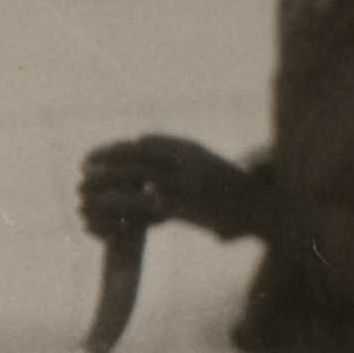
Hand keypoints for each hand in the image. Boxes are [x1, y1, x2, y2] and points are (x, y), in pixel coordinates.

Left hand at [76, 135, 269, 242]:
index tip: (102, 154)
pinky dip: (122, 200)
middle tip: (85, 165)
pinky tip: (104, 203)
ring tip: (86, 183)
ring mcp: (187, 181)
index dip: (121, 148)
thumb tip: (145, 142)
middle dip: (107, 157)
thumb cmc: (238, 194)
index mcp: (194, 149)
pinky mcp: (184, 206)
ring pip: (136, 173)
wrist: (268, 210)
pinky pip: (145, 200)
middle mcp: (189, 160)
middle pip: (137, 152)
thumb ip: (181, 155)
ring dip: (108, 176)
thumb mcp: (210, 165)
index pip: (150, 142)